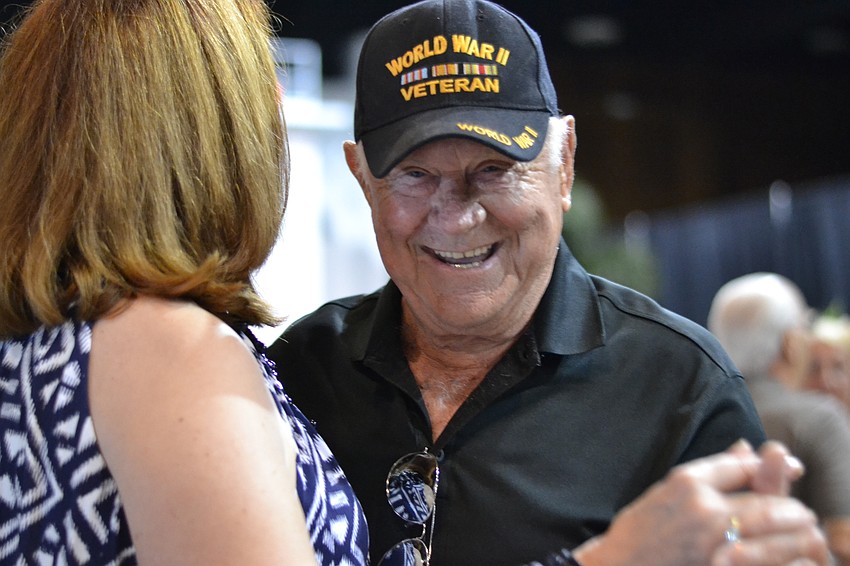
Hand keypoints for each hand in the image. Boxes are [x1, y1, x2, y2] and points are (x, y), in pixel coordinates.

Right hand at [573, 441, 828, 565]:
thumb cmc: (638, 534)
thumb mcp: (667, 493)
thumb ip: (710, 473)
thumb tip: (746, 447)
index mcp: (685, 481)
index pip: (742, 465)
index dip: (768, 468)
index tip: (786, 471)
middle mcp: (702, 507)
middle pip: (767, 498)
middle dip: (792, 508)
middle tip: (801, 515)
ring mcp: (712, 540)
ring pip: (773, 529)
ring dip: (794, 533)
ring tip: (800, 535)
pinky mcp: (719, 565)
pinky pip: (765, 557)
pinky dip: (781, 555)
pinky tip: (783, 556)